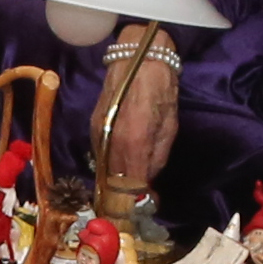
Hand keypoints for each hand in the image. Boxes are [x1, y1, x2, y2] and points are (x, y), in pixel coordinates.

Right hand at [94, 46, 183, 194]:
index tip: (146, 205)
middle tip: (136, 202)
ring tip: (129, 186)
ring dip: (116, 181)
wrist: (138, 58)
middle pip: (113, 181)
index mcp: (134, 142)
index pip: (131, 184)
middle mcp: (111, 142)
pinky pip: (101, 155)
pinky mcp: (93, 127)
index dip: (137, 200)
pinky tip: (120, 165)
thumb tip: (148, 179)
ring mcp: (98, 134)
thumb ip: (157, 157)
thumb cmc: (160, 90)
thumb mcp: (169, 127)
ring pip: (104, 169)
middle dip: (124, 195)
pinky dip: (110, 164)